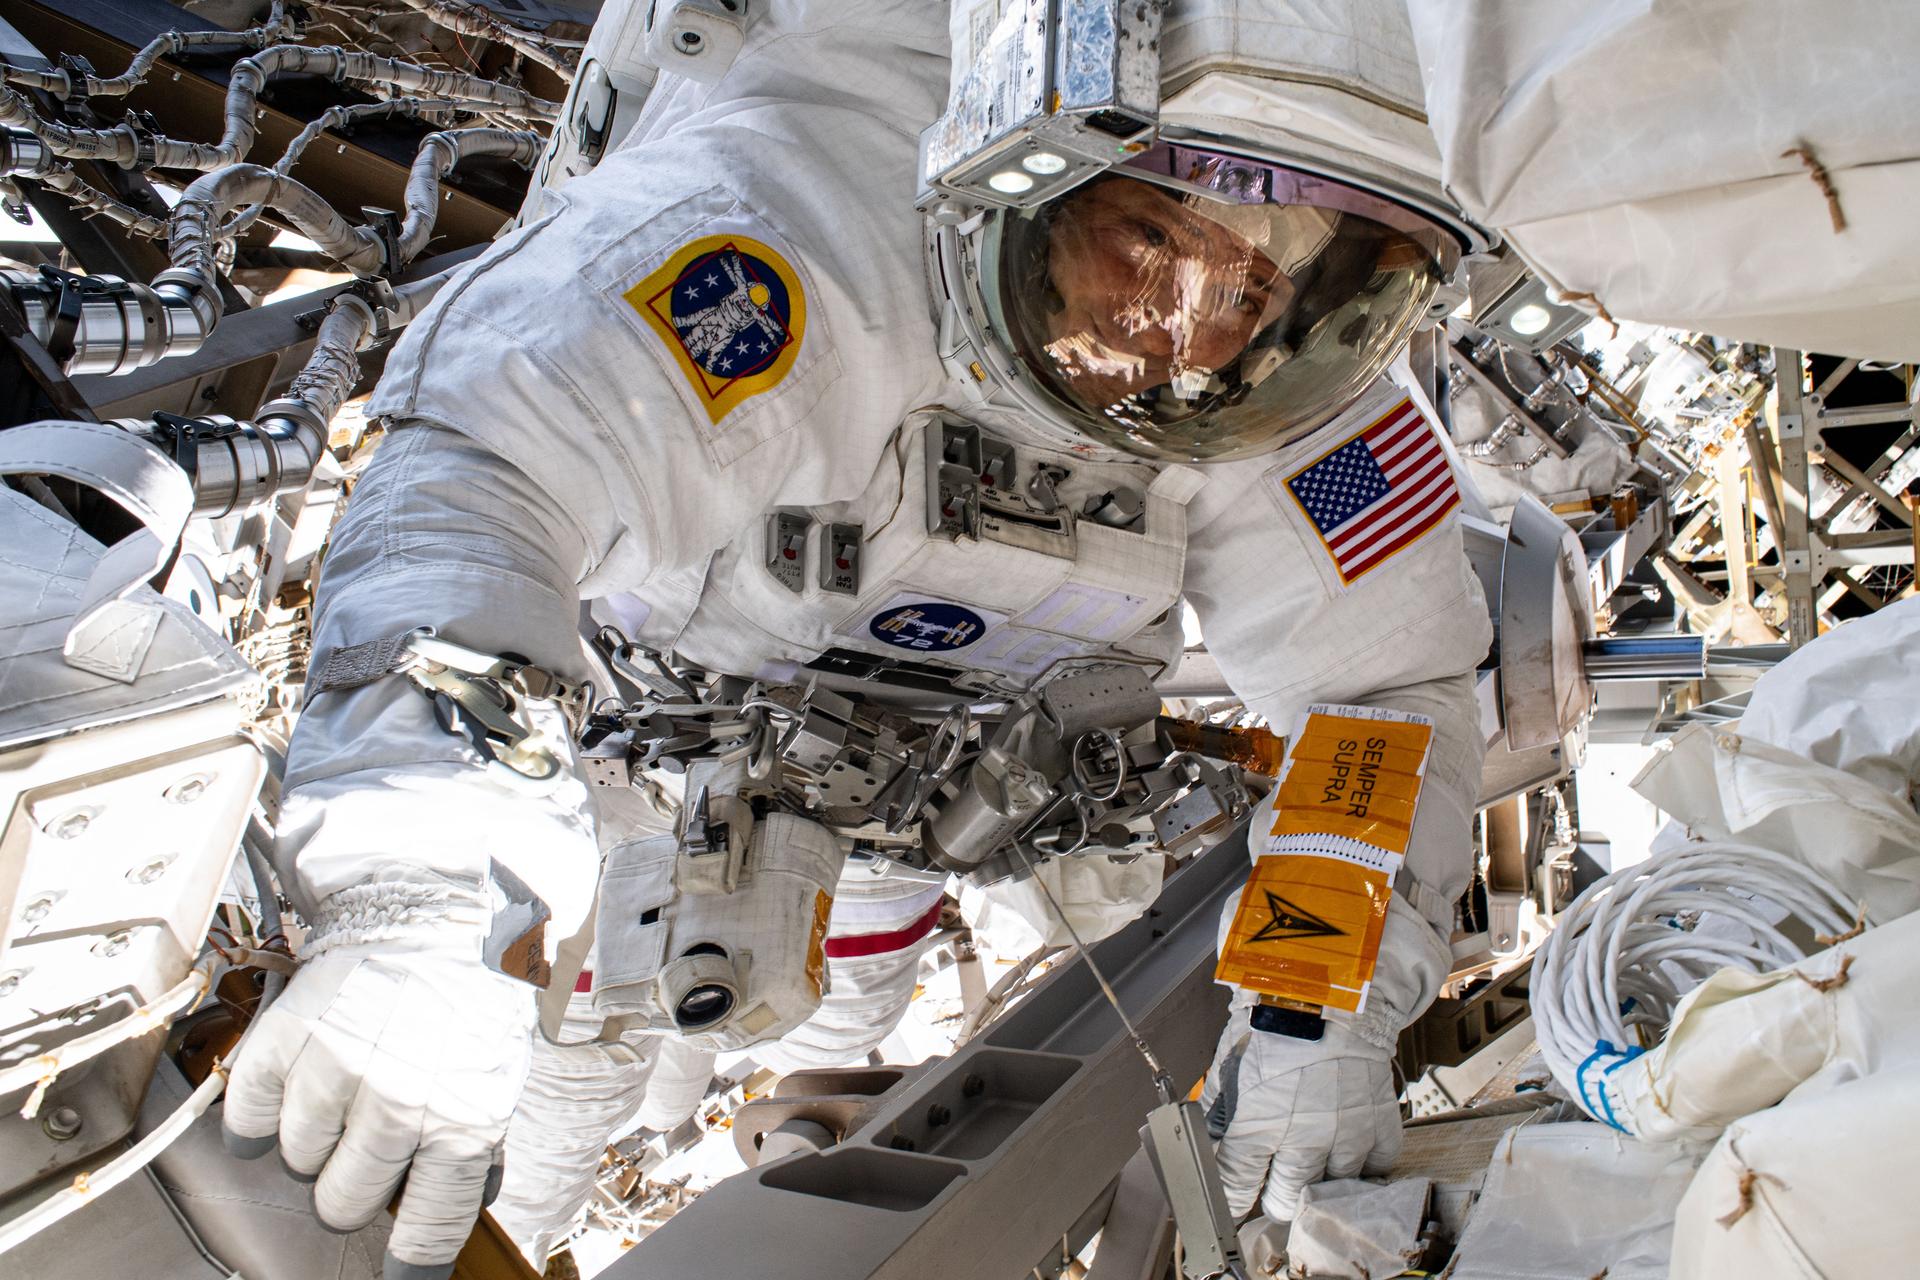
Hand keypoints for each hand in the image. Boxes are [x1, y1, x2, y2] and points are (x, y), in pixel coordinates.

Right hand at [222, 945, 536, 1279]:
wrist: (422, 922)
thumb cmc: (464, 1005)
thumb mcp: (495, 1080)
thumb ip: (475, 1152)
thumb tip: (454, 1215)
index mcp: (459, 1122)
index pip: (427, 1232)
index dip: (410, 1267)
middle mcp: (397, 1106)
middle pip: (342, 1206)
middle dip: (353, 1185)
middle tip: (368, 1140)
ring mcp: (335, 1075)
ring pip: (294, 1165)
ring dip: (313, 1141)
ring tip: (344, 1092)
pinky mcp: (283, 1045)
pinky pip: (249, 1123)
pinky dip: (263, 1114)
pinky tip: (298, 1085)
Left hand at [1198, 1010, 1401, 1222]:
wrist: (1330, 990)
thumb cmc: (1274, 1021)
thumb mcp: (1230, 1064)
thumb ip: (1219, 1112)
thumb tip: (1207, 1143)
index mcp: (1258, 1122)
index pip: (1236, 1185)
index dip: (1231, 1196)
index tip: (1233, 1196)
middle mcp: (1303, 1137)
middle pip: (1283, 1202)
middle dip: (1272, 1196)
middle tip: (1273, 1182)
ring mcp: (1346, 1136)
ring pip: (1328, 1193)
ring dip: (1317, 1182)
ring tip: (1310, 1164)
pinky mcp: (1379, 1126)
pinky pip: (1373, 1171)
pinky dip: (1360, 1167)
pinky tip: (1345, 1149)